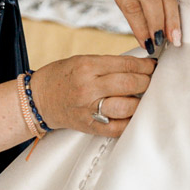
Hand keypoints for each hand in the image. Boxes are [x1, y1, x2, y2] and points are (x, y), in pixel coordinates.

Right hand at [29, 52, 155, 137]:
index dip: (145, 66)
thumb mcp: (81, 61)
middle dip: (146, 81)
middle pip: (130, 84)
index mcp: (87, 67)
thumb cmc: (61, 77)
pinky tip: (131, 114)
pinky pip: (118, 127)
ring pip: (127, 106)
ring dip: (140, 101)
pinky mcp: (90, 127)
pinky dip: (129, 121)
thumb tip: (139, 66)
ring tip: (141, 97)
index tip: (153, 66)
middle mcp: (88, 88)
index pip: (126, 65)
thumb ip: (108, 64)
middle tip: (150, 80)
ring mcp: (89, 109)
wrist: (37, 99)